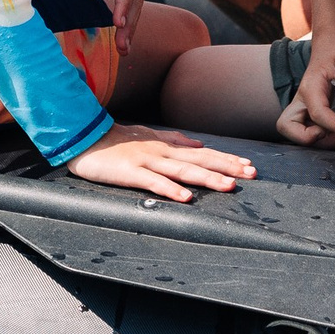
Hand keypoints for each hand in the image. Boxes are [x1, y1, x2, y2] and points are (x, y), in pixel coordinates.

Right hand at [65, 123, 256, 200]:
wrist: (83, 135)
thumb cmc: (116, 139)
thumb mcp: (148, 135)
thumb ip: (174, 140)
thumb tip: (198, 144)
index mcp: (167, 146)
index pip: (203, 153)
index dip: (226, 159)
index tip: (249, 165)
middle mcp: (161, 152)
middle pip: (199, 161)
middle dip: (226, 168)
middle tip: (251, 175)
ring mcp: (146, 161)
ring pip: (182, 171)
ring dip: (207, 178)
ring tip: (228, 186)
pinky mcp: (130, 172)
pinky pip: (154, 182)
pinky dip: (171, 190)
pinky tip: (186, 198)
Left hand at [78, 0, 149, 45]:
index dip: (122, 5)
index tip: (117, 23)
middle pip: (135, 2)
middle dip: (129, 26)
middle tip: (122, 49)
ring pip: (138, 5)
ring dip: (131, 27)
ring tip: (124, 49)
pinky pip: (137, 2)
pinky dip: (132, 19)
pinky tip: (126, 35)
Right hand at [273, 33, 334, 148]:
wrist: (331, 44)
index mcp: (311, 86)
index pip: (317, 113)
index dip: (334, 126)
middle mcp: (301, 99)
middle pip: (287, 127)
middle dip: (307, 138)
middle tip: (333, 134)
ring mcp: (303, 106)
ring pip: (293, 132)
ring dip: (315, 141)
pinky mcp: (309, 112)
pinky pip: (305, 131)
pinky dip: (319, 138)